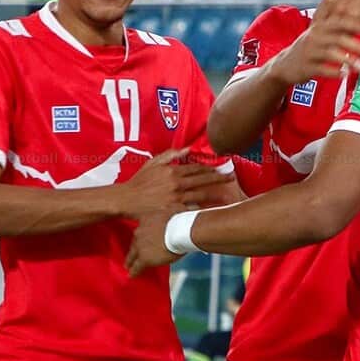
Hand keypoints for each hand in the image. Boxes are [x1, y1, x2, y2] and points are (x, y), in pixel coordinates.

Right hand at [119, 149, 233, 218]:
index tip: (223, 167)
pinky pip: (191, 210)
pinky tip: (213, 211)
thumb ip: (170, 155)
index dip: (211, 167)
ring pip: (200, 195)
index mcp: (172, 171)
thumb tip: (188, 149)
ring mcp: (175, 198)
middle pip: (203, 181)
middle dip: (219, 179)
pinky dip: (202, 210)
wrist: (126, 199)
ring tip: (228, 195)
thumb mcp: (153, 163)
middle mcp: (176, 184)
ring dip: (216, 194)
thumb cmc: (139, 182)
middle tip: (232, 178)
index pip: (197, 168)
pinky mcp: (172, 211)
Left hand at [125, 209, 182, 276]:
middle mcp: (140, 232)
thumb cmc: (182, 218)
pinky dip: (134, 272)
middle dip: (135, 249)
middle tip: (133, 255)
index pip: (141, 229)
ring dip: (131, 261)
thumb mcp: (175, 209)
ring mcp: (140, 246)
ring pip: (132, 256)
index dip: (142, 236)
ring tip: (129, 267)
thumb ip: (172, 210)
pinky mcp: (144, 259)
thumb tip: (178, 208)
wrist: (181, 230)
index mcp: (146, 219)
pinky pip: (136, 267)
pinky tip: (132, 275)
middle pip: (134, 242)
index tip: (143, 239)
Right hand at [267, 0, 359, 84]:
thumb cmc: (309, 48)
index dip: (355, 25)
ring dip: (348, 60)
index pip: (339, 22)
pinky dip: (335, 72)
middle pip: (338, 38)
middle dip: (356, 45)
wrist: (284, 64)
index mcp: (319, 27)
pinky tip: (345, 74)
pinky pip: (322, 69)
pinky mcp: (306, 67)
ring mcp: (309, 52)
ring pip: (331, 54)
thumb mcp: (319, 34)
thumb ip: (338, 30)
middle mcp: (314, 37)